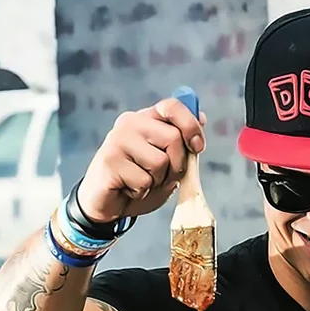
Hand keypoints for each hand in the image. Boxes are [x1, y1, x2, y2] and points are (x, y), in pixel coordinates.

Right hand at [76, 98, 207, 221]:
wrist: (108, 204)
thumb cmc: (138, 182)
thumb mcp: (167, 164)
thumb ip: (181, 144)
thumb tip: (201, 117)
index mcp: (146, 119)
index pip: (172, 106)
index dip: (190, 125)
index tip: (197, 147)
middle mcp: (130, 123)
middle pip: (173, 138)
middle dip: (176, 166)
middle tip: (160, 177)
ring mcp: (117, 140)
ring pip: (160, 162)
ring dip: (158, 181)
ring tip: (141, 183)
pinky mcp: (110, 160)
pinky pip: (144, 181)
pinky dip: (142, 193)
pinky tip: (128, 189)